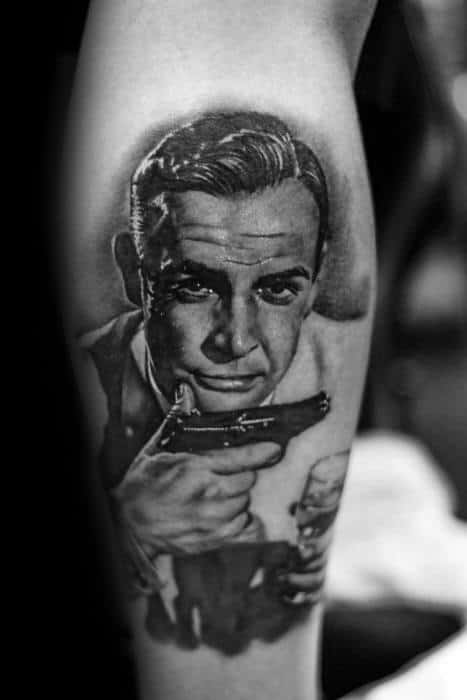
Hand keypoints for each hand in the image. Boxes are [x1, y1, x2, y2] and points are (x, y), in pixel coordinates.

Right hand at [111, 383, 282, 555]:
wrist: (127, 526)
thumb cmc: (141, 486)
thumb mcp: (155, 450)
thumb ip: (176, 421)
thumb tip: (186, 393)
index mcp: (195, 468)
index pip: (243, 457)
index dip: (263, 452)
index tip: (275, 448)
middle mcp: (208, 494)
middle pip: (249, 480)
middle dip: (243, 473)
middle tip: (227, 473)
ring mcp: (213, 519)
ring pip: (246, 501)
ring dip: (238, 496)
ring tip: (218, 493)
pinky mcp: (214, 539)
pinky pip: (243, 525)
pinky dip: (238, 518)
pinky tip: (222, 512)